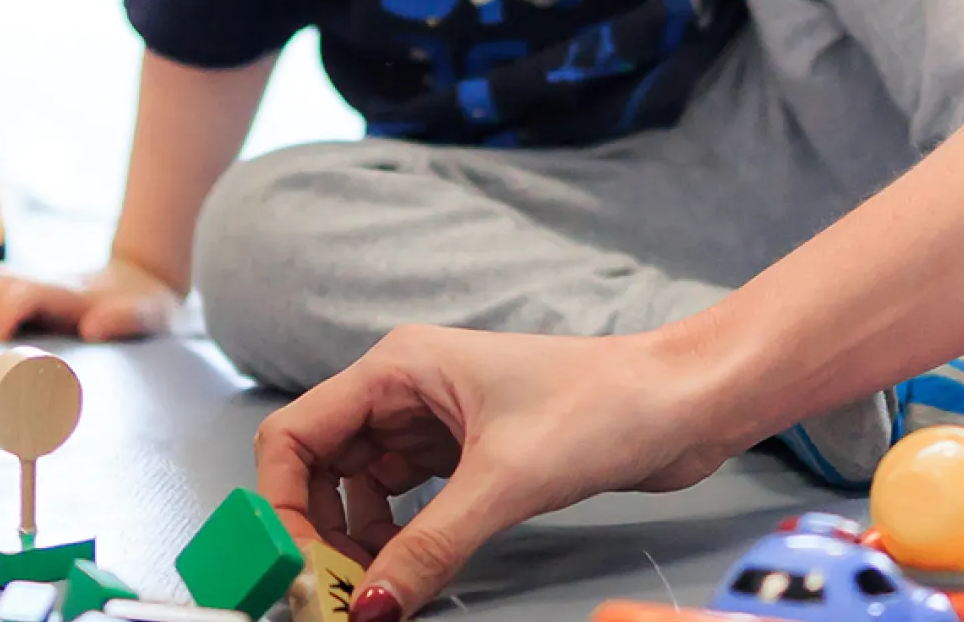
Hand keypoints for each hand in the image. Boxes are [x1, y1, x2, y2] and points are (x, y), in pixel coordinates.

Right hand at [0, 257, 180, 343]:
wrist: (146, 281)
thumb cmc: (150, 308)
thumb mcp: (153, 315)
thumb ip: (128, 319)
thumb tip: (92, 327)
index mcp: (73, 293)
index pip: (28, 291)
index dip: (7, 311)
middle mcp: (48, 283)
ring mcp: (35, 284)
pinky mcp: (27, 292)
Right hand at [255, 324, 739, 620]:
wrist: (684, 401)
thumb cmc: (606, 403)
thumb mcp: (506, 482)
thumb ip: (430, 546)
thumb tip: (369, 606)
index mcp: (399, 367)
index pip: (296, 433)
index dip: (279, 504)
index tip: (294, 566)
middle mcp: (407, 388)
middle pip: (320, 466)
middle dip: (316, 532)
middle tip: (335, 594)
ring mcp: (436, 420)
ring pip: (360, 489)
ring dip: (358, 541)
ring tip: (378, 588)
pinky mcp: (469, 453)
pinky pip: (405, 502)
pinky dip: (398, 539)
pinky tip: (413, 568)